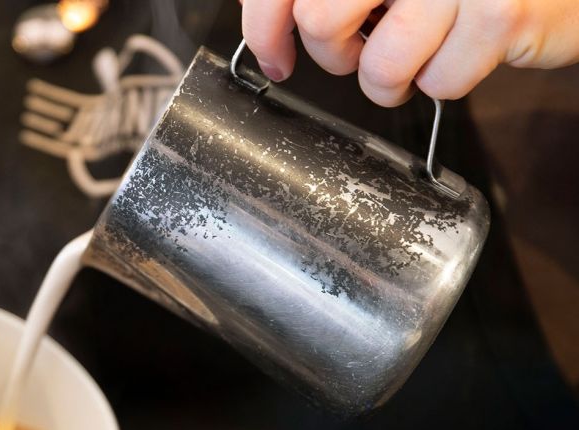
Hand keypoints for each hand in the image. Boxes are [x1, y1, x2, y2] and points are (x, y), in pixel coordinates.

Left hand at [240, 0, 578, 105]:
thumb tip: (264, 18)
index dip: (266, 27)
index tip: (275, 57)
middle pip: (321, 22)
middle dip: (335, 55)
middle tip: (358, 49)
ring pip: (379, 65)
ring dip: (389, 81)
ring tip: (412, 58)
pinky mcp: (499, 13)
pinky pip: (438, 83)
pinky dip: (444, 82)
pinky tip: (461, 49)